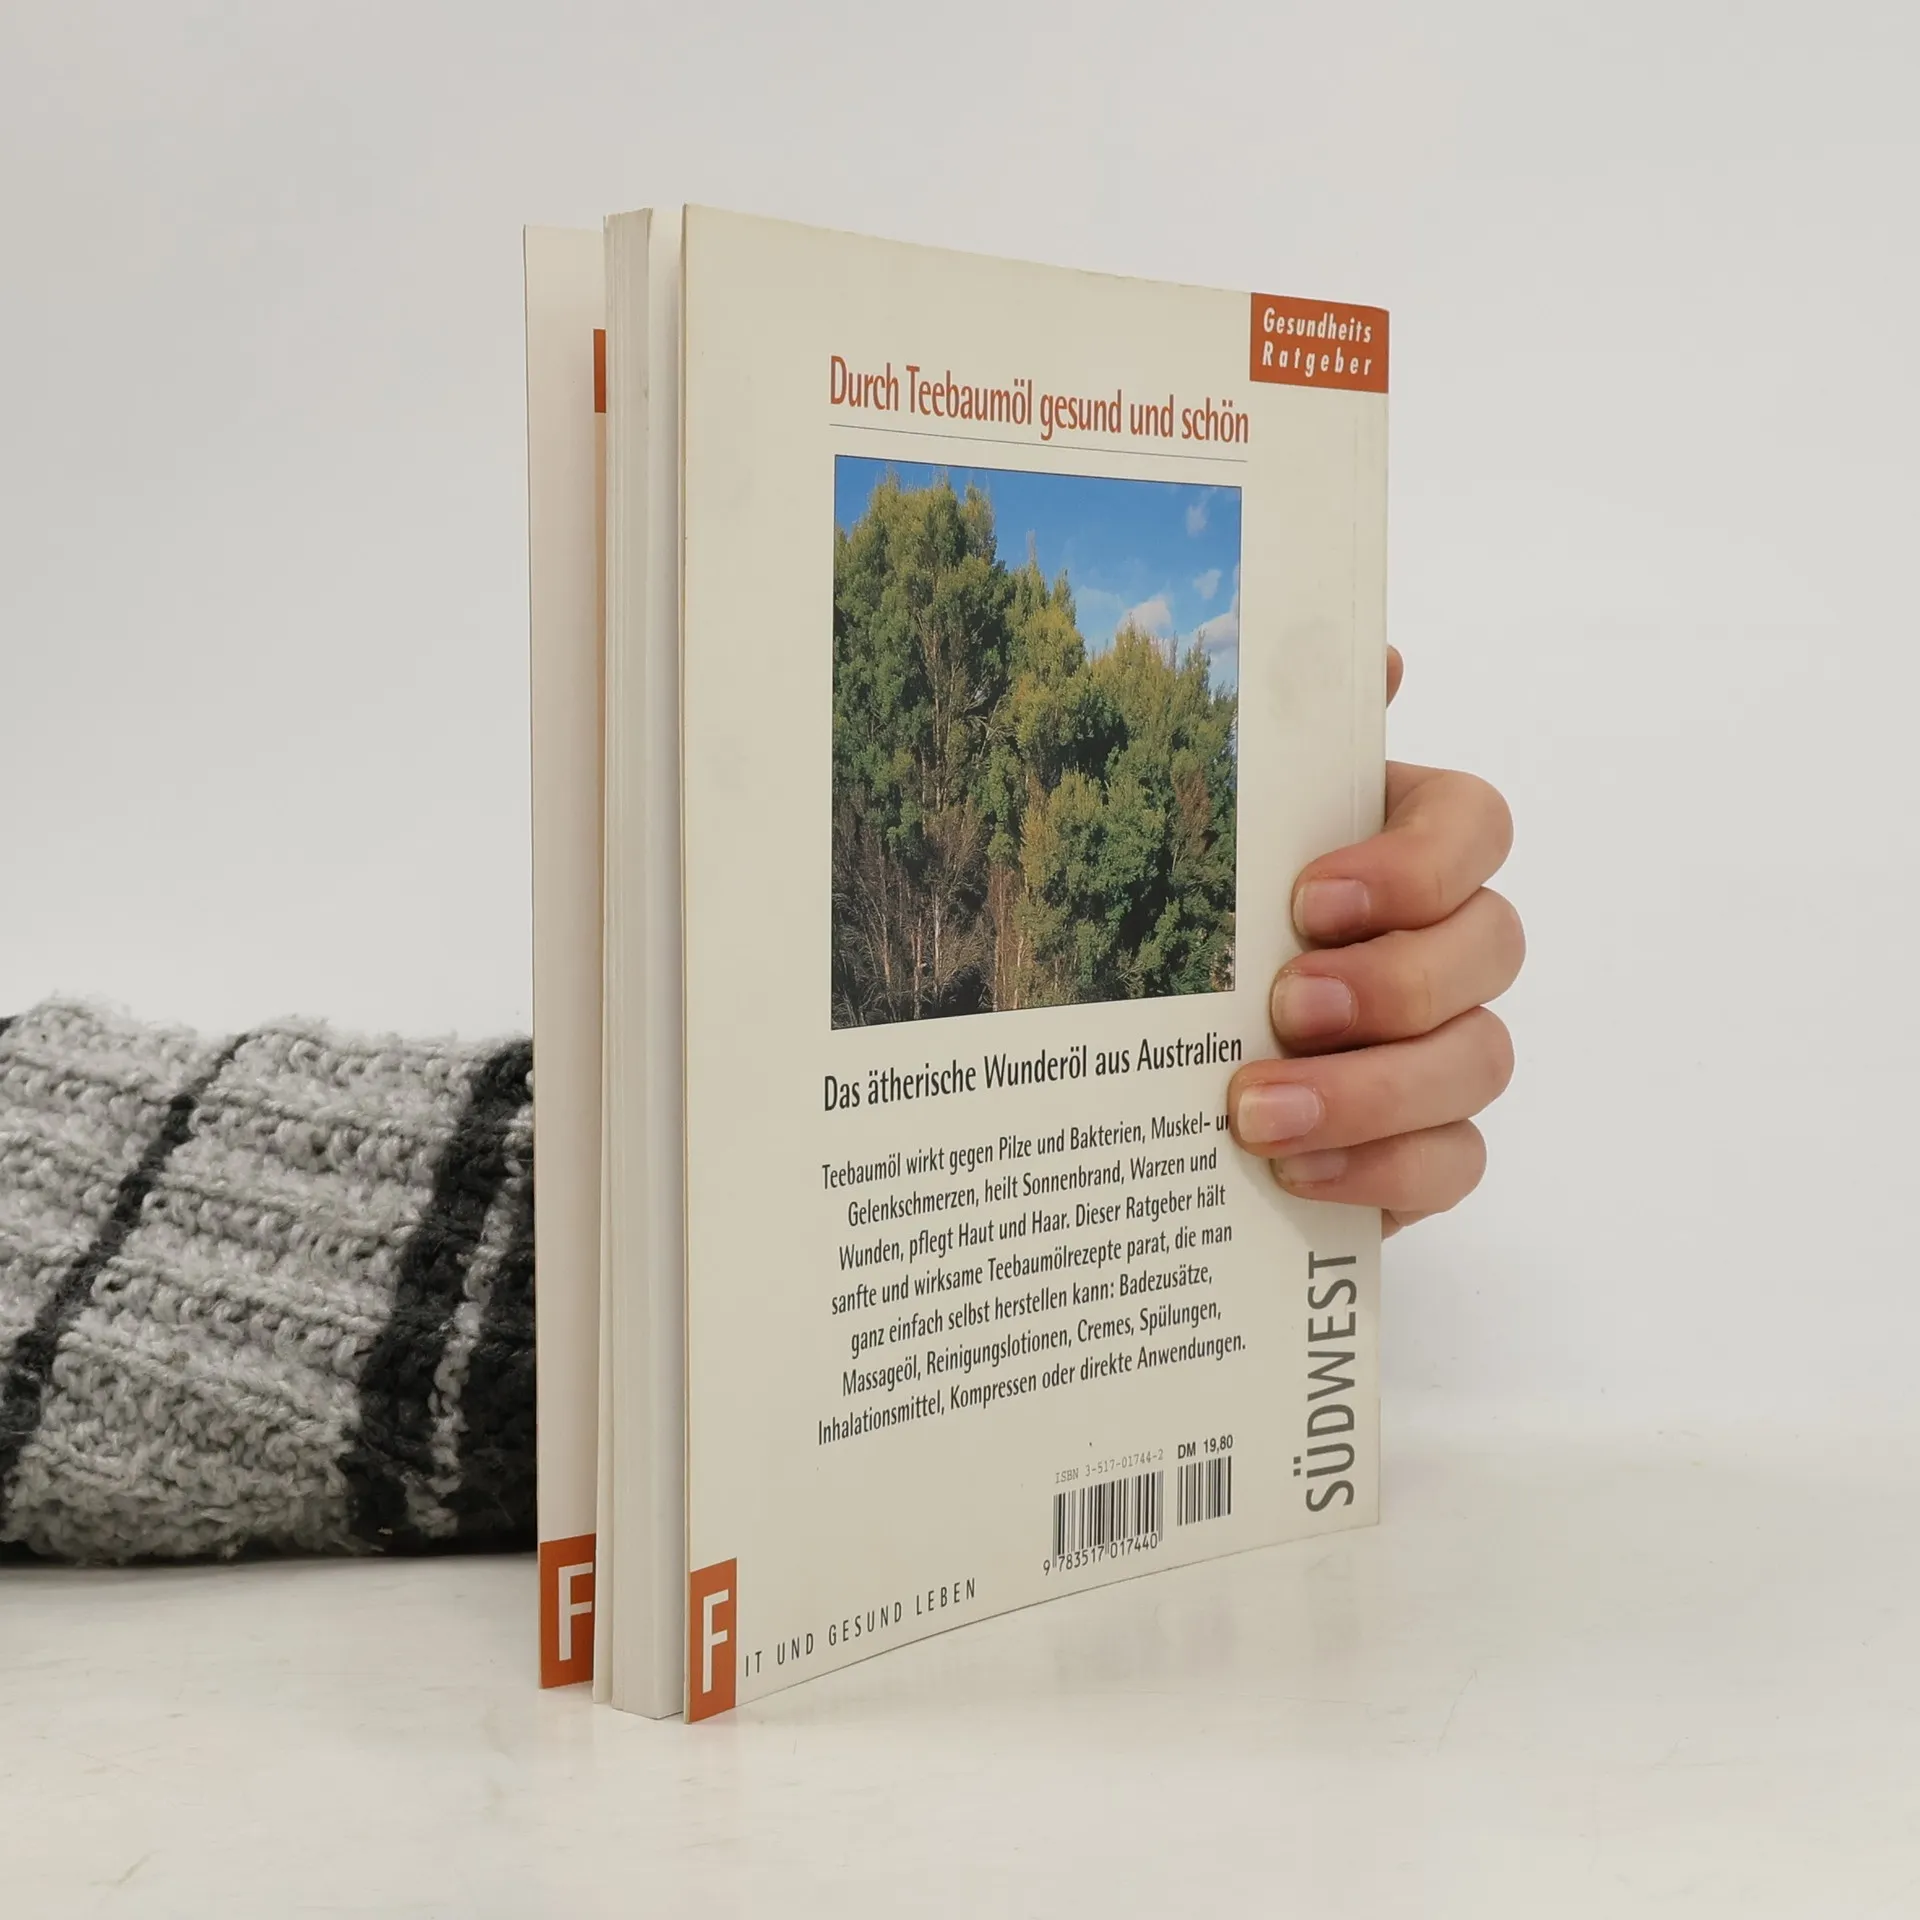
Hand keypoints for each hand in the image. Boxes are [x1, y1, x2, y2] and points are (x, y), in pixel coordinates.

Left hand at [1227, 649, 1521, 1234]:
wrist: (1138, 1049)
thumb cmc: (1184, 910)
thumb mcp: (1199, 817)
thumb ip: (1276, 736)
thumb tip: (1377, 655)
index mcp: (1398, 845)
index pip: (1474, 826)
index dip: (1413, 864)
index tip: (1308, 896)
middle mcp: (1441, 942)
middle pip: (1492, 949)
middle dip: (1393, 982)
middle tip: (1283, 1005)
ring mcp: (1442, 1049)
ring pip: (1480, 1063)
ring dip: (1374, 1091)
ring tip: (1258, 1112)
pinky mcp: (1419, 1145)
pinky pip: (1455, 1162)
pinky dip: (1384, 1172)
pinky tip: (1295, 1172)